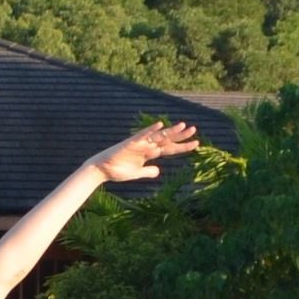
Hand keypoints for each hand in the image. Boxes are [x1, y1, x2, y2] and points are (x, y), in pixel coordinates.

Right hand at [86, 121, 200, 185]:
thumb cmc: (117, 171)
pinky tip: (160, 125)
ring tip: (183, 126)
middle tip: (195, 130)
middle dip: (181, 136)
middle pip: (167, 140)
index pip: (169, 149)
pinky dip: (150, 130)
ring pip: (158, 136)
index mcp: (149, 153)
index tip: (196, 144)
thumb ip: (147, 171)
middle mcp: (147, 146)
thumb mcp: (136, 174)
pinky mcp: (130, 144)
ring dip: (170, 131)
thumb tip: (158, 171)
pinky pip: (142, 135)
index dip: (182, 147)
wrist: (102, 170)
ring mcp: (139, 144)